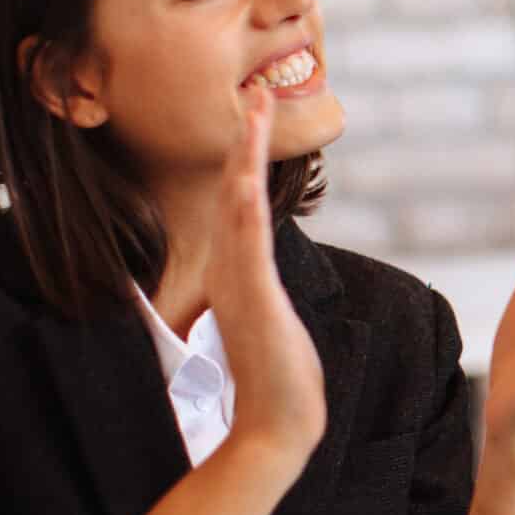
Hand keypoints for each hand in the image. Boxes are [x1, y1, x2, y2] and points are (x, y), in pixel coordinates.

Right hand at [207, 83, 324, 461]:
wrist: (277, 422)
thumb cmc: (278, 378)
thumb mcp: (270, 321)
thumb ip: (261, 299)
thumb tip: (262, 290)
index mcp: (243, 270)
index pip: (244, 202)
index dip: (247, 158)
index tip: (257, 117)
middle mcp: (236, 268)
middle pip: (238, 190)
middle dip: (247, 141)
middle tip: (256, 92)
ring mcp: (242, 281)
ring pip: (240, 207)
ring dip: (247, 160)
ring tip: (254, 114)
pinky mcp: (253, 299)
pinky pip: (247, 248)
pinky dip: (244, 213)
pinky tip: (245, 183)